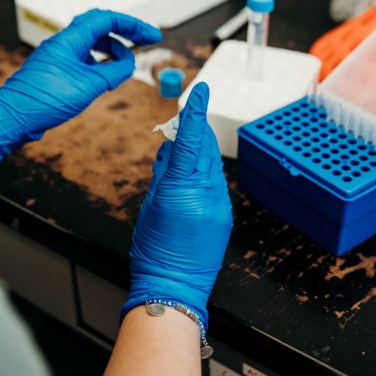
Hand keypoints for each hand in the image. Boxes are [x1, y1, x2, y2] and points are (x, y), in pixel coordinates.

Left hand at [0, 9, 161, 170]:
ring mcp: (58, 56)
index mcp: (69, 39)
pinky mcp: (56, 70)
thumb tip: (130, 64)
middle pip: (99, 27)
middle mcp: (63, 43)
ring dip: (112, 49)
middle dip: (125, 32)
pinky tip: (108, 75)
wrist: (14, 117)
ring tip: (127, 64)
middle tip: (146, 41)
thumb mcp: (89, 86)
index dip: (133, 25)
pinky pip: (83, 59)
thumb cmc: (47, 100)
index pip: (106, 20)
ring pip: (91, 44)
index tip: (152, 35)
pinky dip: (100, 63)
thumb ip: (114, 72)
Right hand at [121, 82, 232, 331]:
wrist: (173, 285)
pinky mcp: (225, 215)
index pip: (190, 141)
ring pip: (212, 166)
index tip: (202, 90)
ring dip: (198, 155)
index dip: (196, 113)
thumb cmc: (153, 249)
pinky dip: (204, 175)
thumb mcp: (149, 205)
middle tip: (182, 124)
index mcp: (181, 189)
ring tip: (180, 161)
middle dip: (195, 132)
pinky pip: (216, 184)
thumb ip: (162, 174)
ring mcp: (220, 205)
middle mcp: (206, 194)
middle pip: (204, 149)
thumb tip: (169, 148)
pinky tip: (191, 182)